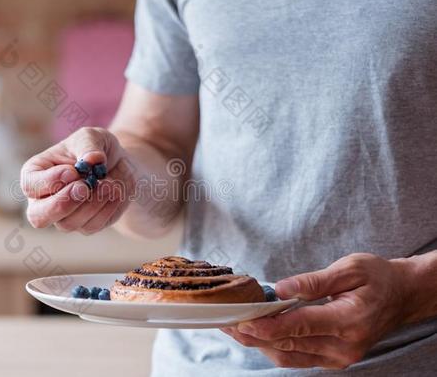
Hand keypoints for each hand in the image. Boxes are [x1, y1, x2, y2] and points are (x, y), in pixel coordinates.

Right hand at [21, 127, 134, 234]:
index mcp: (36, 174)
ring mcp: (64, 216)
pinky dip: (107, 208)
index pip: (30, 185)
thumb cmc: (96, 148)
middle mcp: (44, 200)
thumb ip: (88, 146)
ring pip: (68, 223)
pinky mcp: (86, 225)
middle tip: (84, 188)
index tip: (73, 171)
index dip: (50, 181)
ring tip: (110, 183)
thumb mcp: (92, 136)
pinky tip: (116, 190)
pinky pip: (92, 225)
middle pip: (38, 217)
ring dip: (91, 204)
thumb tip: (92, 160)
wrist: (119, 163)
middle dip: (62, 204)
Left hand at [222, 253, 414, 368]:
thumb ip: (313, 281)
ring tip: (232, 328)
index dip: (267, 325)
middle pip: (288, 344)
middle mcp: (344, 346)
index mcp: (349, 320)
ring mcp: (339, 357)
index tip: (241, 319)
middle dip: (253, 334)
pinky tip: (254, 334)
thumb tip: (279, 289)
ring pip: (288, 356)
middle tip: (225, 321)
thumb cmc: (378, 278)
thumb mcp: (350, 268)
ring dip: (258, 344)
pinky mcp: (334, 359)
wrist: (402, 296)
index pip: (299, 326)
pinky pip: (297, 358)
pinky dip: (273, 347)